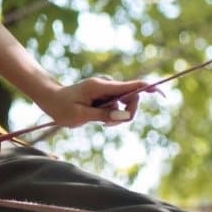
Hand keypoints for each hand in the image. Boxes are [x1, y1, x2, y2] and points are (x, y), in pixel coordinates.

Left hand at [36, 77, 156, 128]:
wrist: (50, 99)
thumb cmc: (61, 107)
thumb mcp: (80, 115)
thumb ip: (103, 115)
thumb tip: (124, 116)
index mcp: (101, 86)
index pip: (130, 85)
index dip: (148, 88)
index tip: (161, 93)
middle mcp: (107, 85)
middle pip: (132, 98)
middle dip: (127, 114)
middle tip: (108, 125)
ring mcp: (106, 90)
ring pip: (125, 104)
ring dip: (118, 117)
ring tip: (99, 123)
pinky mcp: (105, 95)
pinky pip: (118, 106)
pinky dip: (113, 115)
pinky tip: (99, 119)